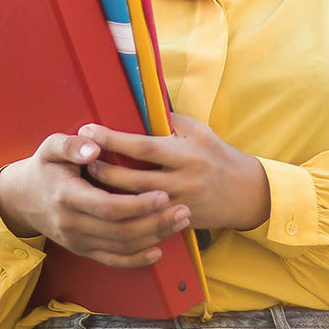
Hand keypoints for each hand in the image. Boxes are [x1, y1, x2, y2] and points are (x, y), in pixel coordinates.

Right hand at [0, 130, 191, 267]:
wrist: (23, 198)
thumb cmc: (45, 167)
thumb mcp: (50, 147)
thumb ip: (71, 145)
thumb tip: (94, 147)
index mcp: (66, 196)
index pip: (108, 207)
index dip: (137, 205)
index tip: (163, 195)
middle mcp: (71, 224)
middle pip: (120, 231)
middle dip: (155, 223)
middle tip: (183, 210)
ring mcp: (77, 241)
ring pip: (121, 247)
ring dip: (153, 237)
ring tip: (180, 222)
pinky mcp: (83, 250)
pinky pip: (112, 261)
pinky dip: (137, 260)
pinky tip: (158, 250)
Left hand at [80, 113, 270, 231]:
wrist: (247, 194)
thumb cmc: (219, 155)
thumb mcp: (199, 131)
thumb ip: (169, 121)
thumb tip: (138, 106)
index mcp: (186, 154)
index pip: (143, 146)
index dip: (113, 139)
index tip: (89, 130)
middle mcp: (182, 180)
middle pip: (133, 179)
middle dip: (103, 169)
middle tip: (80, 159)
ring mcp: (179, 205)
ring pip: (135, 203)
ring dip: (109, 192)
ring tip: (87, 181)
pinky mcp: (178, 222)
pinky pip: (146, 220)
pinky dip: (125, 212)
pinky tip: (107, 206)